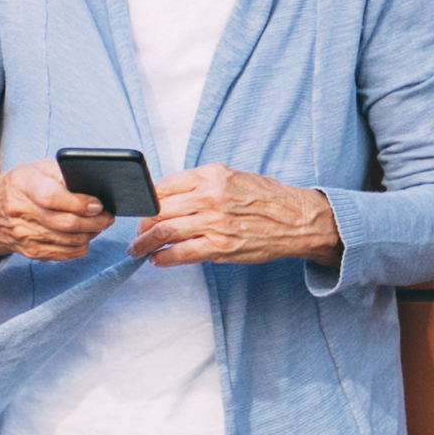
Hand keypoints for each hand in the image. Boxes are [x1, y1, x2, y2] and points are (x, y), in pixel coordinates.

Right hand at [0, 159, 109, 263]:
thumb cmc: (16, 186)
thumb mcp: (34, 168)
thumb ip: (60, 173)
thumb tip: (90, 185)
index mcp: (22, 184)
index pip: (51, 197)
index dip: (78, 203)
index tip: (97, 204)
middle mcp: (20, 211)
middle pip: (64, 223)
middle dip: (94, 222)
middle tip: (108, 216)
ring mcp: (24, 234)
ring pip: (66, 241)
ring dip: (90, 234)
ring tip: (101, 224)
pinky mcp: (30, 251)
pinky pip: (62, 254)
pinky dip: (79, 247)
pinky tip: (86, 237)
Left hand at [131, 165, 341, 267]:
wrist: (297, 219)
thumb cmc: (266, 198)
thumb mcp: (233, 176)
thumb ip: (203, 182)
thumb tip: (169, 194)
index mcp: (212, 175)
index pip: (164, 185)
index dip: (147, 199)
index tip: (141, 208)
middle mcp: (210, 196)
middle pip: (160, 209)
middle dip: (141, 223)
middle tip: (136, 232)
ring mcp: (215, 222)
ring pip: (165, 231)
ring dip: (144, 243)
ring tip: (138, 249)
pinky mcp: (221, 246)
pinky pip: (182, 253)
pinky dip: (164, 258)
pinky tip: (158, 260)